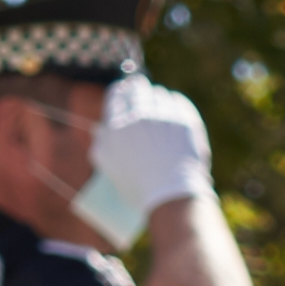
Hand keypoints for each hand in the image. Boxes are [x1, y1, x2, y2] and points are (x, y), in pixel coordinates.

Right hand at [93, 74, 210, 215]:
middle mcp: (140, 116)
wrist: (172, 196)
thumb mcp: (110, 168)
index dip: (120, 93)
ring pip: (158, 94)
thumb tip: (99, 129)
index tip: (124, 94)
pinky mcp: (185, 119)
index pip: (116, 94)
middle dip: (138, 92)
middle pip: (137, 89)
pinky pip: (178, 101)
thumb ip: (102, 144)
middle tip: (142, 96)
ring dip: (157, 100)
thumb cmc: (138, 187)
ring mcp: (164, 116)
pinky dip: (175, 106)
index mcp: (118, 126)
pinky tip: (173, 117)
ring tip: (159, 115)